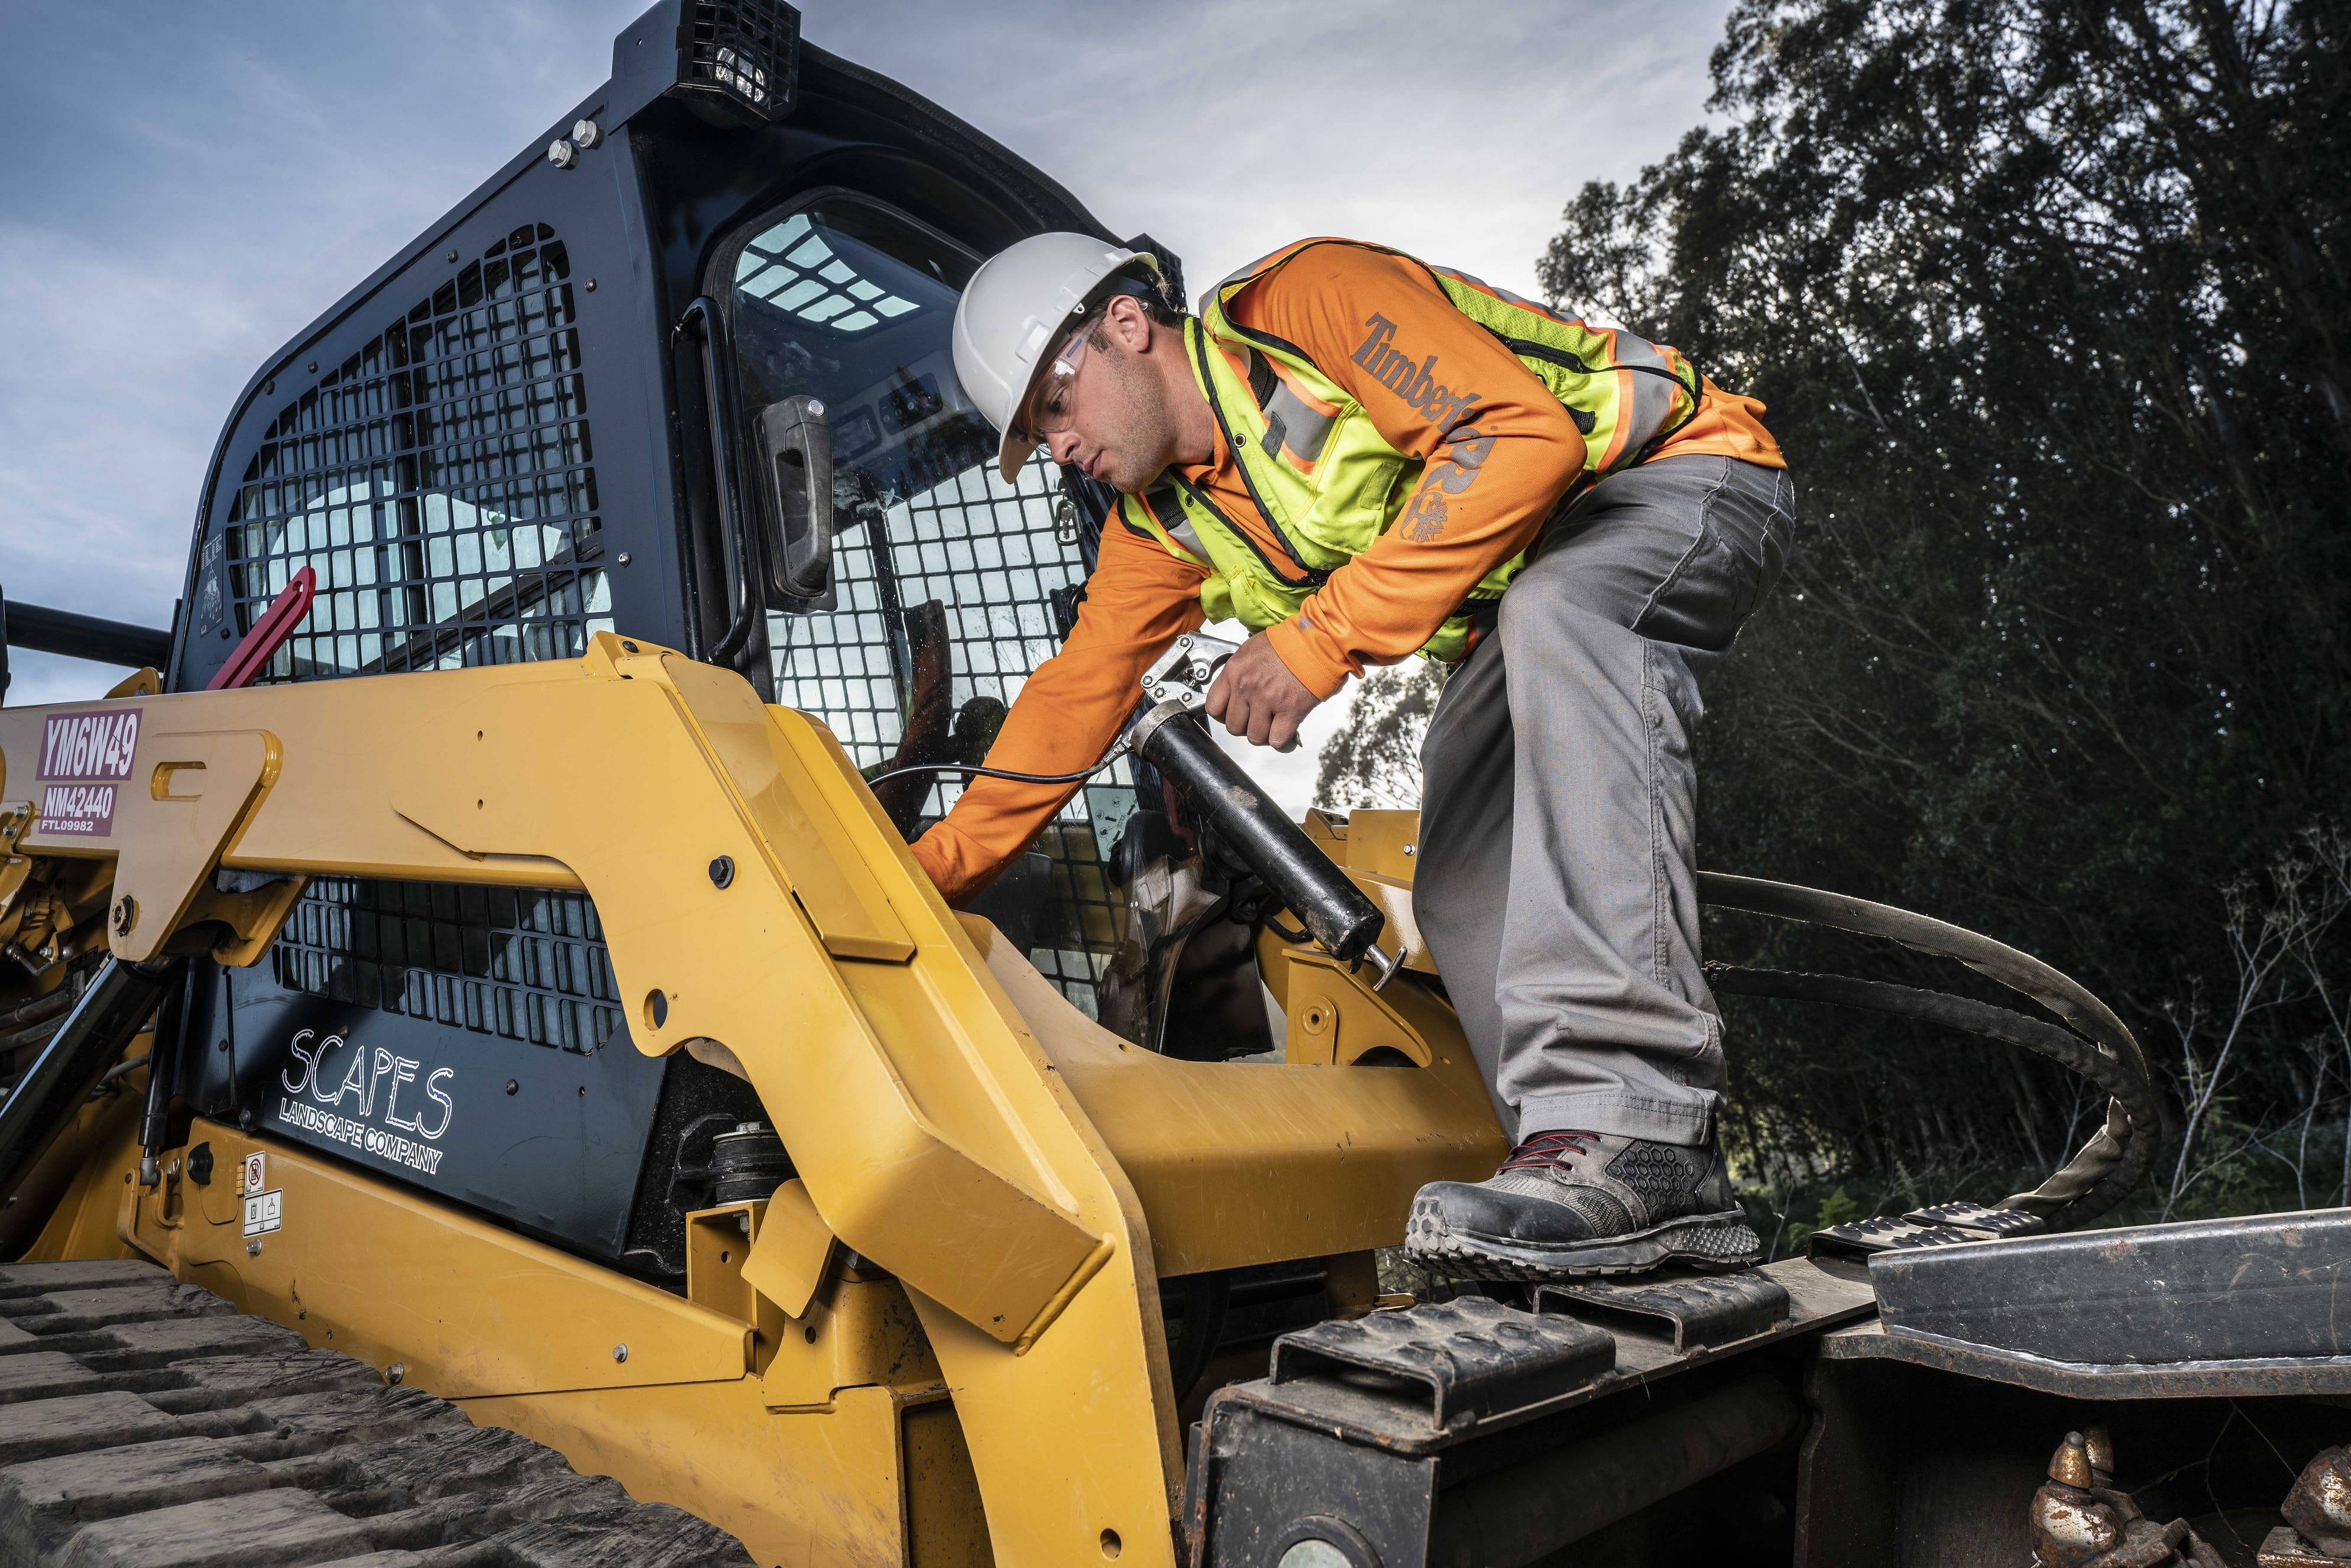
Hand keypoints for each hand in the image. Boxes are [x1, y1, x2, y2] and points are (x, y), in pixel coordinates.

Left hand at [1204, 632, 1320, 751]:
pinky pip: (1277, 740)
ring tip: (1274, 726)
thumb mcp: (1253, 649)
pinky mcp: (1290, 710)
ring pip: (1255, 737)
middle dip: (1246, 727)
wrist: (1317, 640)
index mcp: (1235, 670)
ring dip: (1265, 736)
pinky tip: (1289, 736)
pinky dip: (1284, 743)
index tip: (1235, 714)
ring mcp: (1267, 700)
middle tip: (1259, 720)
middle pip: (1234, 726)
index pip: (1213, 706)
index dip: (1224, 715)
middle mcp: (1247, 686)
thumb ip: (1241, 672)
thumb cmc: (1289, 642)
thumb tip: (1237, 691)